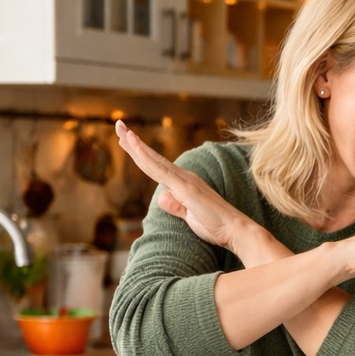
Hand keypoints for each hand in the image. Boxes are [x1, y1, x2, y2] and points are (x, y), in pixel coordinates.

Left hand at [114, 119, 259, 253]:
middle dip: (133, 143)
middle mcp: (184, 177)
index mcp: (184, 184)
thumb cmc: (216, 226)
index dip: (140, 154)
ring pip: (154, 160)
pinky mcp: (185, 187)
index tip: (126, 142)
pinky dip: (146, 156)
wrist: (235, 230)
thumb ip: (176, 206)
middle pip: (153, 159)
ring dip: (136, 145)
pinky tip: (134, 146)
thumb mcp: (190, 217)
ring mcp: (185, 180)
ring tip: (122, 129)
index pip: (156, 167)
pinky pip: (161, 170)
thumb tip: (161, 197)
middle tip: (119, 125)